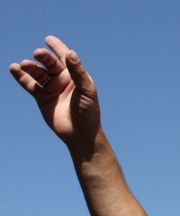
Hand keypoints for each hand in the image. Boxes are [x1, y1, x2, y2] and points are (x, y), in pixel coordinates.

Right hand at [9, 36, 99, 152]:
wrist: (80, 133)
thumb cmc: (88, 112)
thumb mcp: (86, 91)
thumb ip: (78, 72)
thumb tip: (71, 53)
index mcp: (75, 75)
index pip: (65, 57)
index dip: (57, 47)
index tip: (48, 39)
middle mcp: (62, 79)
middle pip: (50, 63)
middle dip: (43, 57)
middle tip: (38, 54)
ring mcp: (51, 87)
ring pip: (37, 72)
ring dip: (30, 67)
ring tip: (24, 65)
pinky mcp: (41, 97)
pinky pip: (29, 84)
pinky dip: (21, 76)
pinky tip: (14, 69)